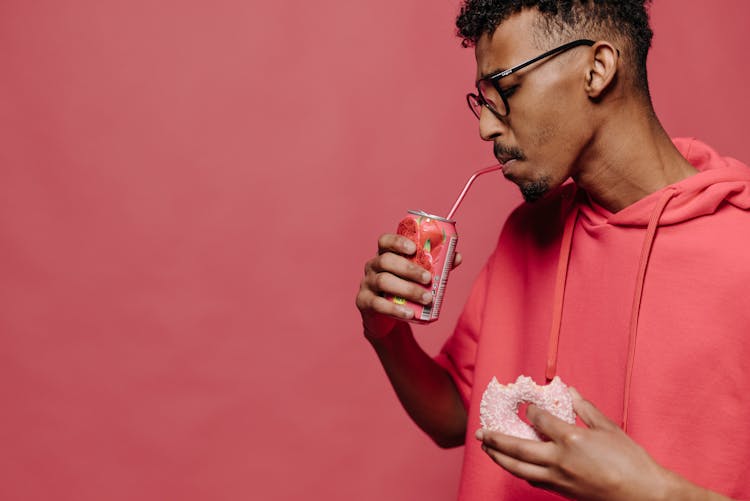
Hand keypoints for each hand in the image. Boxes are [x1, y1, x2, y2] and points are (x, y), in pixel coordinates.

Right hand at [355, 233, 461, 339]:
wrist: (384, 317)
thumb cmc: (402, 290)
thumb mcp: (416, 277)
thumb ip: (435, 266)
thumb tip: (457, 256)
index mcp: (384, 254)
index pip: (385, 241)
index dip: (398, 242)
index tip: (414, 248)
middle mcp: (372, 266)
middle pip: (386, 261)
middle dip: (409, 269)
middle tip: (428, 278)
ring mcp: (366, 284)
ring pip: (383, 281)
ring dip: (407, 289)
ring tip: (427, 298)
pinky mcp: (364, 302)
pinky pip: (378, 304)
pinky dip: (395, 310)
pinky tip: (410, 314)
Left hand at [475, 388, 674, 500]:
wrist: (645, 496)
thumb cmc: (631, 461)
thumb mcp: (609, 428)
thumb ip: (585, 408)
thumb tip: (569, 390)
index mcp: (571, 439)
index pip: (538, 420)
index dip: (530, 412)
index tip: (526, 407)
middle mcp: (559, 460)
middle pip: (517, 448)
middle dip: (495, 439)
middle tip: (480, 432)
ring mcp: (559, 479)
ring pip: (519, 469)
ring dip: (500, 458)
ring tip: (487, 450)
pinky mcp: (562, 492)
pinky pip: (533, 481)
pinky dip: (519, 472)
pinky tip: (514, 466)